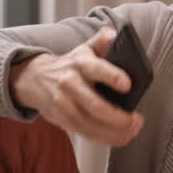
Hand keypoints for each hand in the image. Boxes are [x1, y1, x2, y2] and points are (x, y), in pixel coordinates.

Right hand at [10, 26, 144, 146]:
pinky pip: (86, 133)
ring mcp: (65, 104)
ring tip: (133, 130)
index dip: (113, 77)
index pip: (96, 68)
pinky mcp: (63, 120)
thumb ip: (101, 42)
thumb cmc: (69, 66)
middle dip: (119, 117)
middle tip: (136, 119)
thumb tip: (113, 34)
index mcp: (79, 63)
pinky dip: (105, 138)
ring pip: (92, 125)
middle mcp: (70, 84)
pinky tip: (120, 137)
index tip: (128, 85)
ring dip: (115, 132)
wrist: (35, 79)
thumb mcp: (83, 49)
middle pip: (95, 106)